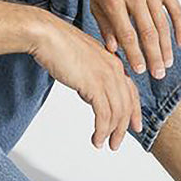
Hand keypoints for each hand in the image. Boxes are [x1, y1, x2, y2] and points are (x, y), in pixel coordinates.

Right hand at [29, 10, 141, 150]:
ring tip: (103, 145)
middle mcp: (114, 69)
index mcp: (113, 62)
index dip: (134, 111)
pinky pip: (104, 115)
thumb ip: (92, 76)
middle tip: (116, 143)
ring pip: (117, 113)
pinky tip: (96, 139)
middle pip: (127, 105)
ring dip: (111, 133)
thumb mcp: (82, 61)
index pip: (131, 91)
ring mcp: (106, 77)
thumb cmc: (57, 45)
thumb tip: (91, 95)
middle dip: (123, 128)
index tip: (134, 127)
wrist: (46, 35)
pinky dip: (102, 130)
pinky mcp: (95, 85)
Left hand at [88, 0, 180, 78]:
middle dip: (154, 57)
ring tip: (168, 64)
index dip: (135, 54)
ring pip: (162, 24)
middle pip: (147, 32)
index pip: (127, 34)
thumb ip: (104, 26)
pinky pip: (175, 9)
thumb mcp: (95, 0)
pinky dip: (180, 27)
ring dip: (166, 47)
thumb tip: (114, 50)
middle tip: (159, 75)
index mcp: (113, 0)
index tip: (140, 71)